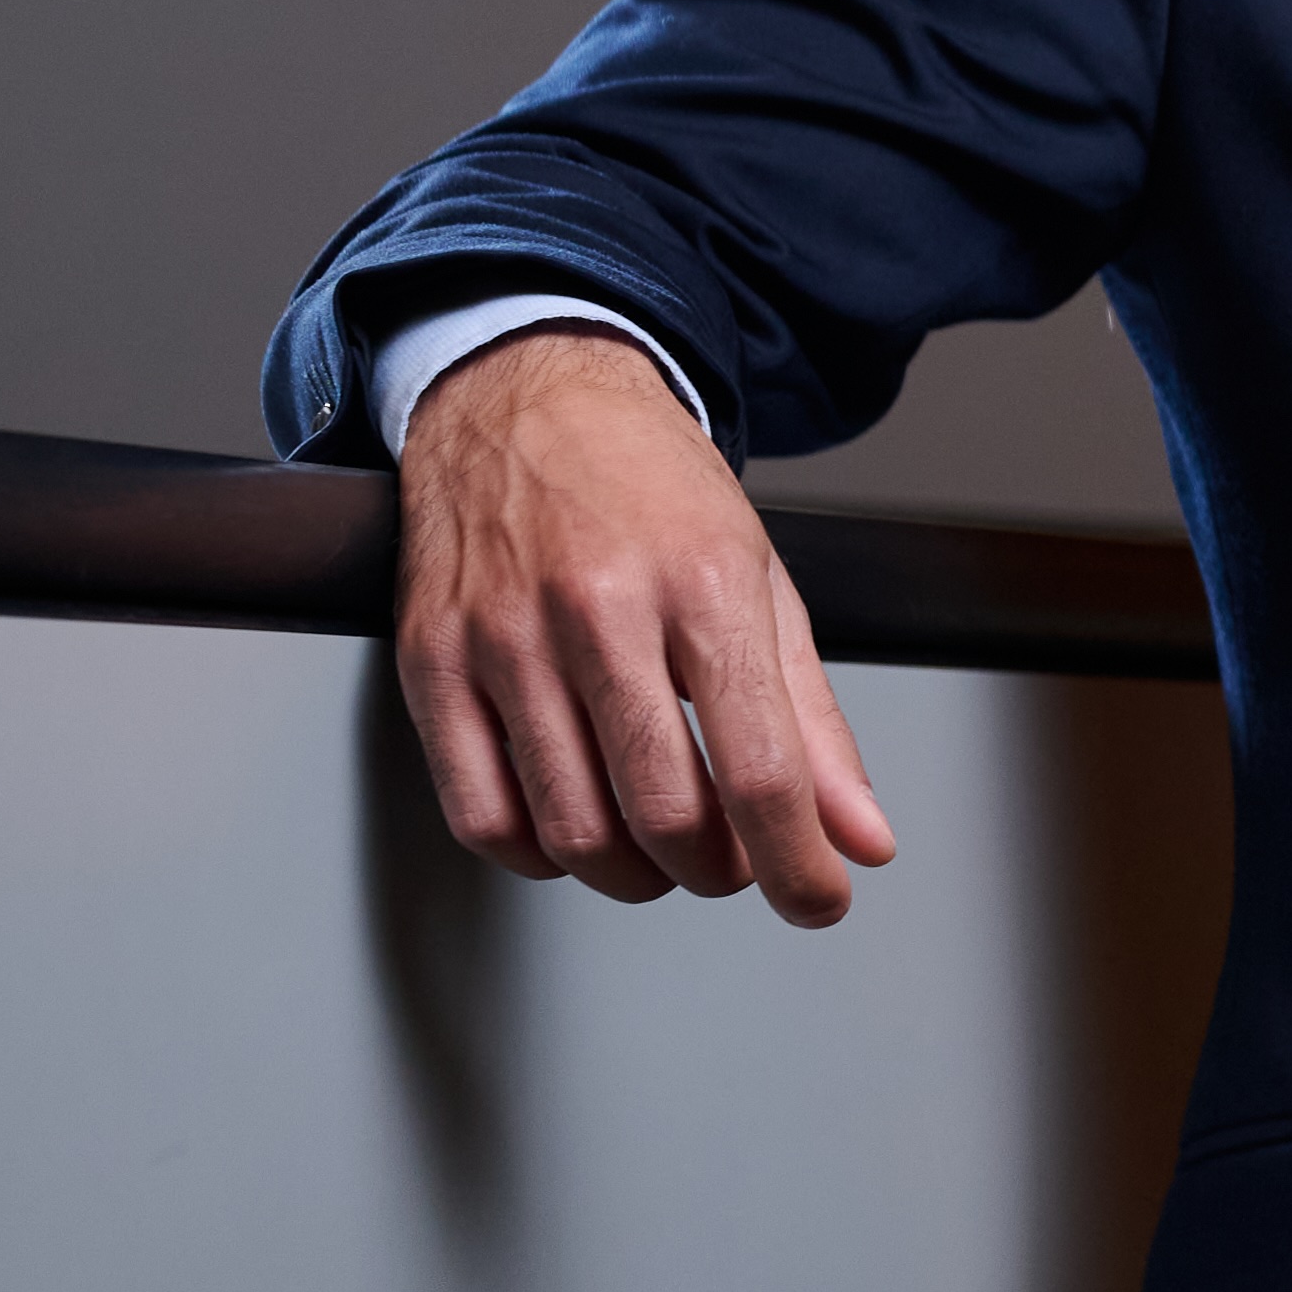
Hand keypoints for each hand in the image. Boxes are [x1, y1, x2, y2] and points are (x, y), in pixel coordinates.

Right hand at [393, 325, 898, 922]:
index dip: (798, 864)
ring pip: (570, 829)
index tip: (818, 898)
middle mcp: (598, 609)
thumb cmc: (652, 488)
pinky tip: (573, 830)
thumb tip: (860, 838)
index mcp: (702, 585)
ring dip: (633, 874)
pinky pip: (479, 812)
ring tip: (662, 849)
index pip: (760, 769)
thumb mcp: (763, 584)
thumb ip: (816, 723)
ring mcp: (503, 636)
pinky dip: (536, 855)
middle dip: (718, 871)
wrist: (528, 393)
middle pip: (664, 812)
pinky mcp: (431, 658)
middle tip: (735, 862)